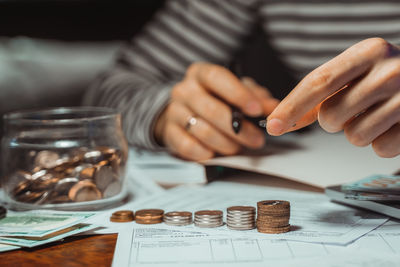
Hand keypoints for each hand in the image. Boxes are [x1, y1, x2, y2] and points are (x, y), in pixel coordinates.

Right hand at [155, 62, 278, 160]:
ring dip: (226, 143)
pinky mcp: (169, 133)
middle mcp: (184, 90)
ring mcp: (174, 112)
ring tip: (237, 147)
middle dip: (238, 128)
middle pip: (211, 109)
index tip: (257, 110)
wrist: (185, 113)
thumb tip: (274, 108)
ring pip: (202, 131)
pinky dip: (206, 153)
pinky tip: (215, 153)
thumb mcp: (237, 93)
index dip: (238, 94)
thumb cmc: (216, 100)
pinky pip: (188, 147)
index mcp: (201, 74)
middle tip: (256, 140)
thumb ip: (256, 98)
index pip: (217, 78)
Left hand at [267, 38, 399, 157]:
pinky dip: (380, 141)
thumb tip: (282, 120)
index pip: (318, 83)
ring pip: (353, 137)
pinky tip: (392, 124)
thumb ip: (319, 94)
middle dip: (333, 120)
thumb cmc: (388, 76)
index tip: (274, 125)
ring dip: (357, 131)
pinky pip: (379, 149)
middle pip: (331, 117)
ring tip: (376, 114)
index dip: (291, 107)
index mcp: (367, 52)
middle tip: (354, 107)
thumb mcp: (356, 73)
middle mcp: (388, 71)